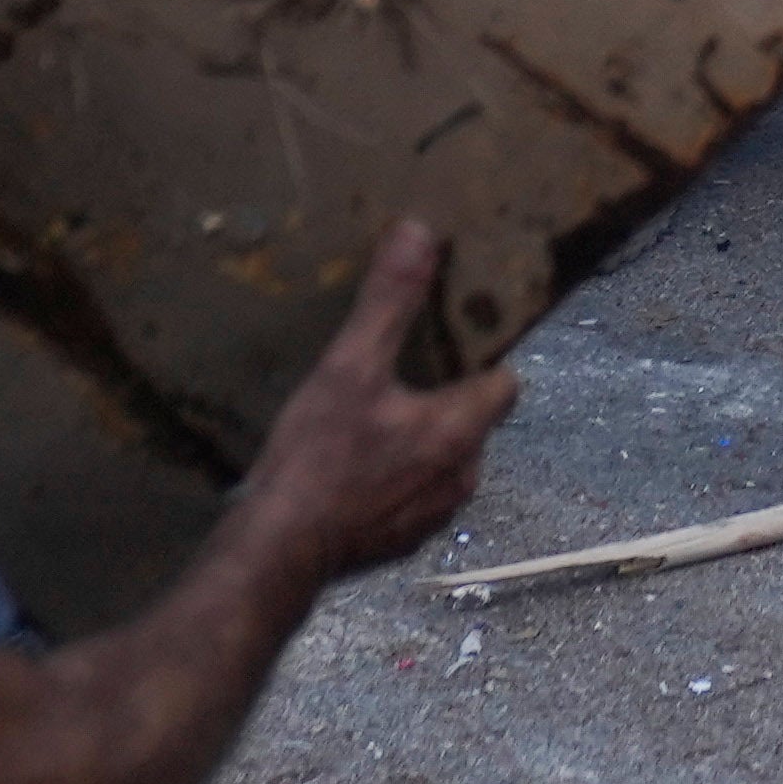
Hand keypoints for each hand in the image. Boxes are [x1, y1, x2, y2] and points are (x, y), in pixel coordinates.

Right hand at [233, 220, 517, 595]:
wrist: (278, 551)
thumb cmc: (318, 458)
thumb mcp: (348, 368)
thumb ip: (388, 302)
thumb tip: (418, 232)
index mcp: (461, 429)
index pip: (504, 383)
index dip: (482, 359)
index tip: (450, 341)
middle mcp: (463, 476)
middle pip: (472, 420)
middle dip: (443, 397)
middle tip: (397, 374)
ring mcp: (435, 515)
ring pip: (443, 459)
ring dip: (417, 439)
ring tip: (369, 419)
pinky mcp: (404, 542)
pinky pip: (414, 495)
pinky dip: (394, 478)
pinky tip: (352, 468)